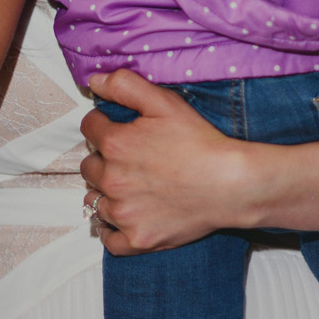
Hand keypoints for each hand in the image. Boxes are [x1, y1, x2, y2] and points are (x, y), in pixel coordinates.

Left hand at [79, 70, 251, 255]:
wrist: (230, 184)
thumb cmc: (199, 142)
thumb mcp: (164, 102)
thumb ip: (125, 85)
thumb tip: (94, 79)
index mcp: (115, 144)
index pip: (89, 128)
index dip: (102, 123)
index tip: (117, 127)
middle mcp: (112, 181)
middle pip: (88, 165)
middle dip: (102, 158)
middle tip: (128, 157)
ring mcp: (124, 214)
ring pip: (95, 200)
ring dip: (104, 192)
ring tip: (128, 186)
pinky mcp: (137, 239)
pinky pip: (108, 238)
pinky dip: (112, 229)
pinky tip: (125, 216)